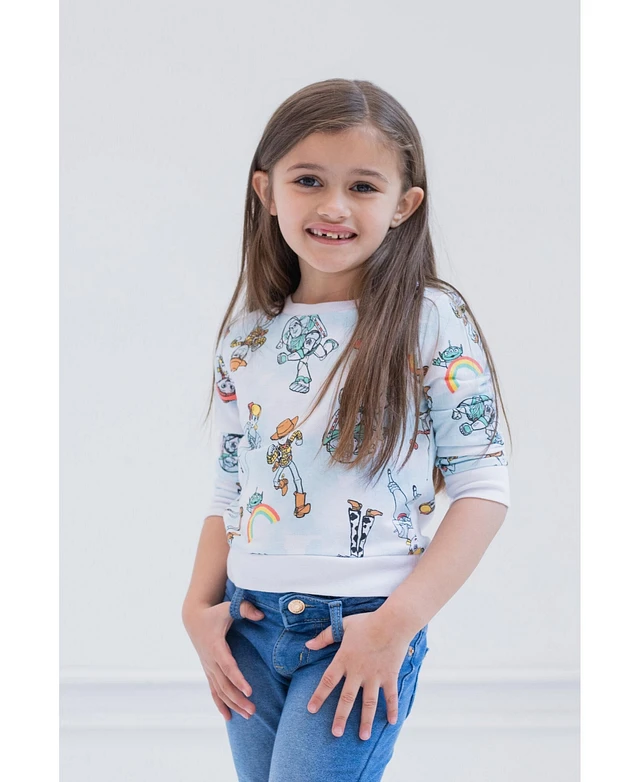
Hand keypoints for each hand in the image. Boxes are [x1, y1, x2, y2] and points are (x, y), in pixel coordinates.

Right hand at [182, 598, 264, 720]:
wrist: (193, 618)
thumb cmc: (213, 613)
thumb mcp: (227, 607)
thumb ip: (244, 609)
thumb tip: (261, 614)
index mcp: (216, 647)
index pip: (228, 667)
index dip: (238, 679)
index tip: (249, 691)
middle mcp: (211, 661)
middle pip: (224, 685)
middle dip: (238, 699)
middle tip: (253, 710)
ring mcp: (208, 668)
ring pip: (219, 691)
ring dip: (232, 704)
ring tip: (248, 715)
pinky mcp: (209, 671)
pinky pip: (213, 691)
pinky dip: (220, 704)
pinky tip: (228, 717)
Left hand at [304, 611, 412, 740]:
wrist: (393, 621)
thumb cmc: (367, 622)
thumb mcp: (343, 625)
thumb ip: (325, 636)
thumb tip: (308, 645)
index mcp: (344, 659)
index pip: (327, 681)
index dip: (318, 696)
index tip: (310, 710)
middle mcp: (358, 671)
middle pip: (347, 698)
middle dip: (341, 717)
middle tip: (336, 734)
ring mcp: (375, 676)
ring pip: (369, 703)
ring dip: (366, 721)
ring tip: (363, 737)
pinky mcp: (389, 676)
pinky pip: (391, 696)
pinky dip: (392, 709)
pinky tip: (391, 723)